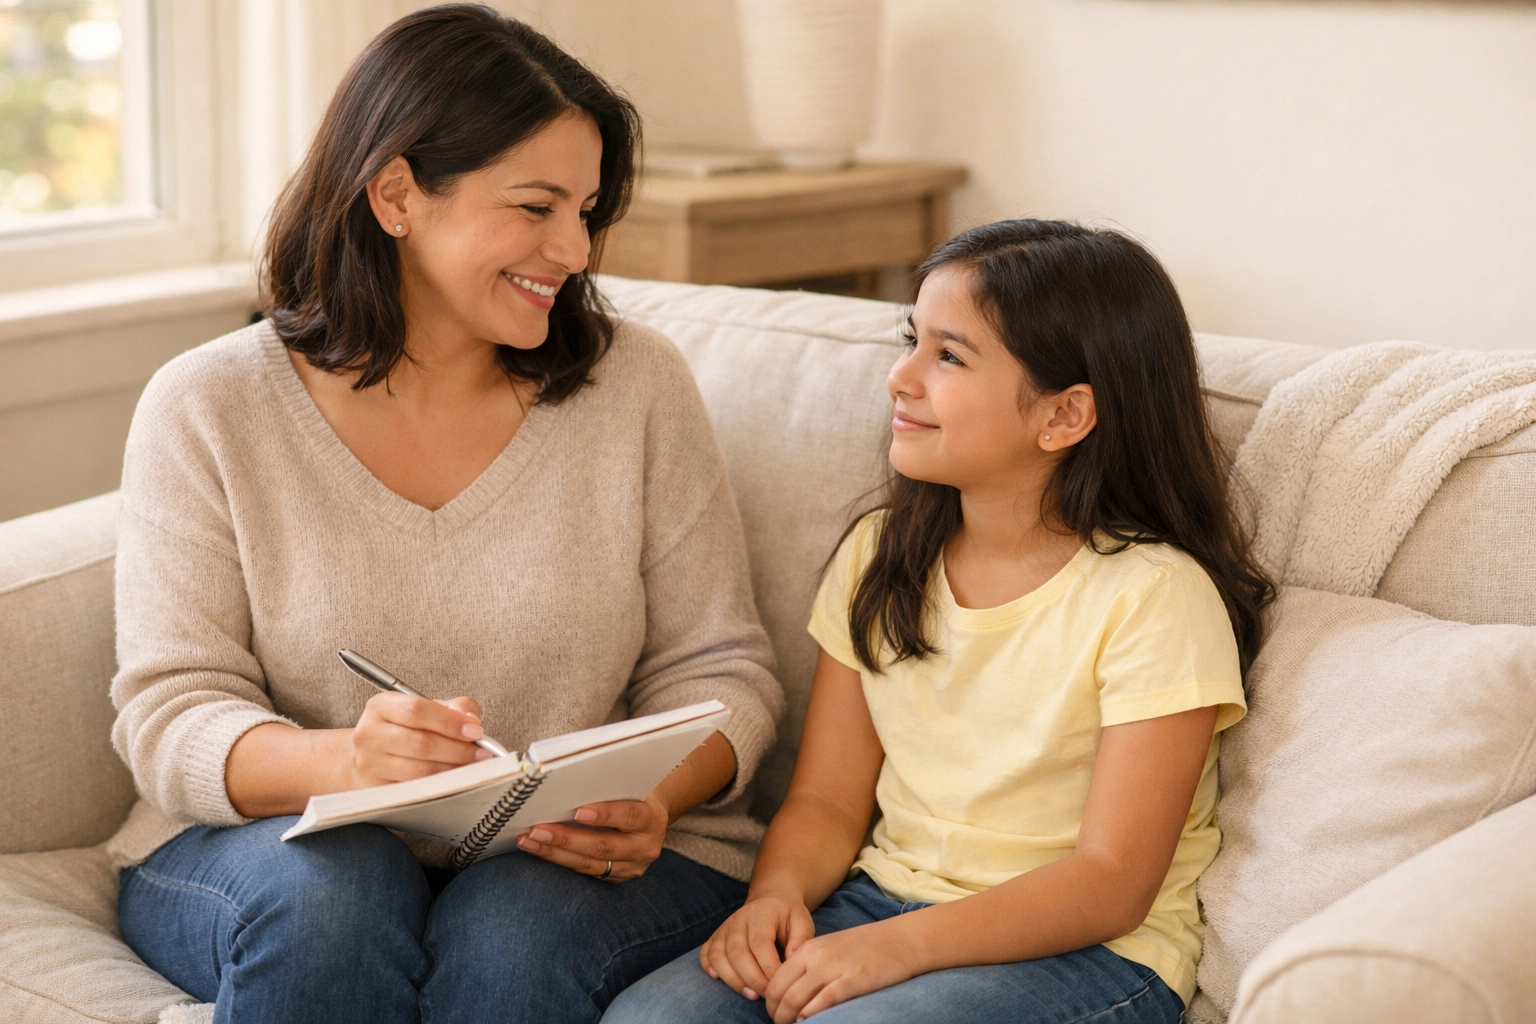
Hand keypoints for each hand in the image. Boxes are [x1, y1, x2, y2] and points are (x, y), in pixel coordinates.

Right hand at [349, 692, 488, 785]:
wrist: (368, 753)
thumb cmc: (401, 728)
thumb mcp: (424, 707)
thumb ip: (452, 707)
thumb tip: (471, 719)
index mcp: (381, 707)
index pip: (417, 711)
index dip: (450, 722)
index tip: (474, 730)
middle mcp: (370, 734)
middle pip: (421, 743)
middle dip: (458, 750)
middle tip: (482, 753)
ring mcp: (370, 764)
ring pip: (420, 771)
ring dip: (453, 769)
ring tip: (473, 766)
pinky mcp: (377, 789)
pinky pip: (415, 790)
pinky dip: (440, 785)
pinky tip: (455, 779)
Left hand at [515, 792, 667, 881]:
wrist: (649, 817)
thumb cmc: (633, 792)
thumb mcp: (632, 785)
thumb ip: (610, 783)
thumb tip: (568, 776)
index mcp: (652, 819)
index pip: (630, 816)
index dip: (606, 815)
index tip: (578, 811)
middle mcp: (645, 847)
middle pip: (603, 846)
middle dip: (567, 838)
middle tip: (538, 830)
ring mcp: (631, 866)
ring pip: (589, 864)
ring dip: (554, 853)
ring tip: (529, 840)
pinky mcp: (616, 877)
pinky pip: (584, 870)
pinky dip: (559, 859)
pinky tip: (539, 850)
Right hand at [700, 894, 814, 1001]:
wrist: (771, 902)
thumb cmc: (788, 917)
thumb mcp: (802, 922)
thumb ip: (800, 941)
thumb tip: (792, 961)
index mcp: (760, 913)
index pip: (759, 942)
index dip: (768, 967)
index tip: (780, 983)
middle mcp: (738, 919)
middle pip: (737, 952)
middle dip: (752, 979)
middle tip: (767, 994)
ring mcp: (724, 928)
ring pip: (718, 955)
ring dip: (733, 979)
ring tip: (751, 994)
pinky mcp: (715, 937)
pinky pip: (705, 954)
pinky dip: (709, 968)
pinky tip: (721, 980)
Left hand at [762, 919, 918, 1021]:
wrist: (900, 940)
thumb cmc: (866, 948)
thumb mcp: (830, 949)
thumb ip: (810, 967)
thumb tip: (792, 995)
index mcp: (808, 948)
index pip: (775, 980)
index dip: (771, 1002)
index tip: (776, 1014)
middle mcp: (816, 956)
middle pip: (780, 992)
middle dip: (776, 1014)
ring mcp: (834, 968)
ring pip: (796, 999)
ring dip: (789, 1019)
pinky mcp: (853, 980)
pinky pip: (823, 1002)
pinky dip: (811, 1016)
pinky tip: (810, 1022)